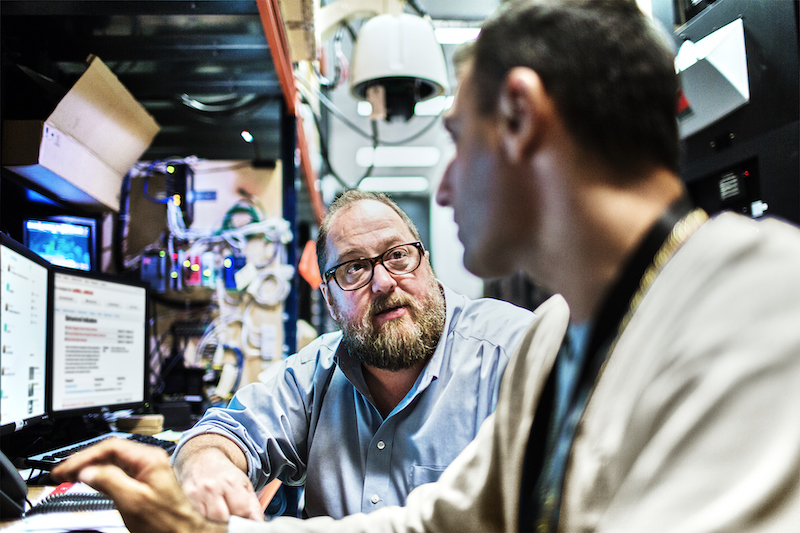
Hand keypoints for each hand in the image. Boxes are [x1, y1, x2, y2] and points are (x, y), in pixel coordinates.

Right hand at [51, 438, 225, 532]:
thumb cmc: (164, 521)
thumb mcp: (132, 501)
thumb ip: (109, 481)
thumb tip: (88, 471)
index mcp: (148, 459)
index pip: (110, 447)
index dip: (85, 457)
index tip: (66, 468)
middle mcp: (149, 461)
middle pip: (110, 453)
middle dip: (85, 461)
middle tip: (61, 472)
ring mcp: (147, 472)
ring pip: (113, 463)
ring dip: (90, 469)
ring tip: (69, 476)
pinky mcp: (144, 483)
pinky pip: (118, 474)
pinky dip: (101, 477)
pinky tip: (89, 481)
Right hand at [173, 435, 264, 521]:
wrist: (202, 459)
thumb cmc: (225, 474)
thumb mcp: (244, 484)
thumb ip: (253, 505)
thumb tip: (259, 523)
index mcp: (231, 481)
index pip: (241, 509)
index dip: (246, 518)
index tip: (247, 520)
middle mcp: (213, 487)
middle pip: (223, 517)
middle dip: (230, 522)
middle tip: (234, 519)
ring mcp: (198, 493)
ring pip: (208, 520)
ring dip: (217, 522)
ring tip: (222, 515)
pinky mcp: (187, 498)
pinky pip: (197, 516)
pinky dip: (205, 518)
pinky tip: (210, 513)